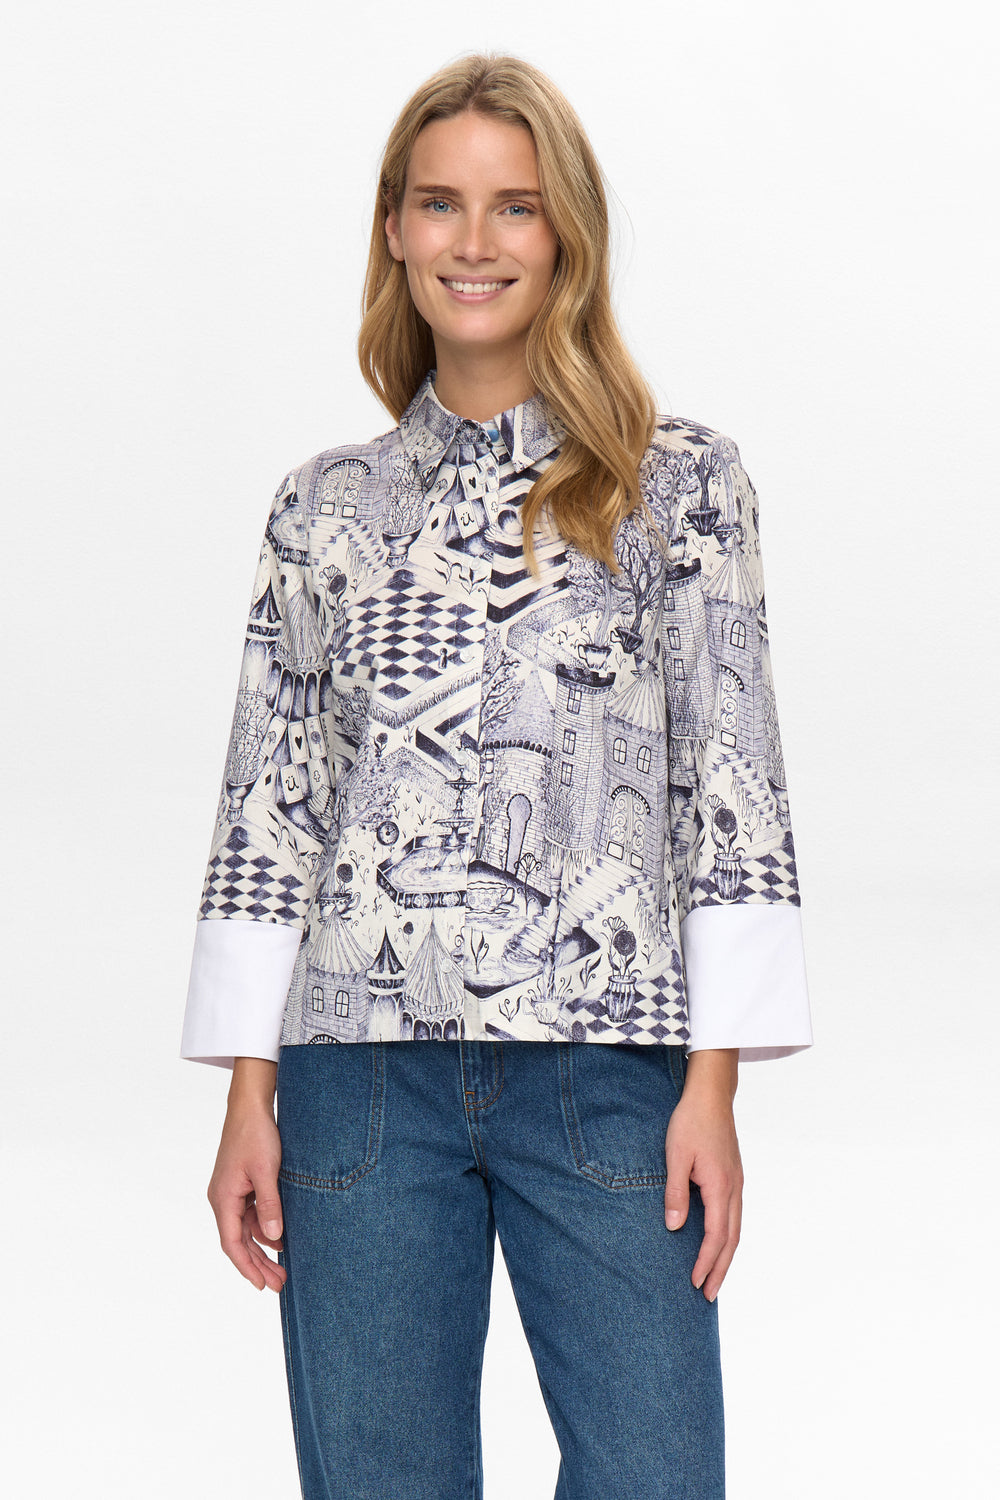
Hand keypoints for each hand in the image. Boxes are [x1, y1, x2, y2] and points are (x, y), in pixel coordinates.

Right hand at [206, 1059, 286, 1292]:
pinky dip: (264, 1228)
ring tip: (284, 1267)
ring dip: (263, 1248)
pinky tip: (280, 1237)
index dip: (247, 1267)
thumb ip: (270, 1204)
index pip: (232, 1243)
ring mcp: (231, 1192)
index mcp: (223, 1198)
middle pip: (239, 1241)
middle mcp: (223, 1199)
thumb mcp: (266, 1170)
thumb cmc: (256, 1135)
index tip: (263, 1286)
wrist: (250, 1106)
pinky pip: (251, 1215)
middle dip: (257, 1264)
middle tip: (279, 1284)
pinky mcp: (242, 1185)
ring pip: (246, 1230)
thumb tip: (274, 1236)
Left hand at [663, 1048, 742, 1301]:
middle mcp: (734, 1189)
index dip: (705, 1263)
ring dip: (726, 1256)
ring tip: (715, 1277)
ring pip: (736, 1229)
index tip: (694, 1284)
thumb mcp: (676, 1156)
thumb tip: (674, 1228)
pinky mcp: (733, 1177)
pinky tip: (718, 1242)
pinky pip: (734, 1216)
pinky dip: (728, 1237)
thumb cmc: (691, 1121)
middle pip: (731, 1240)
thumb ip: (676, 1193)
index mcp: (721, 1187)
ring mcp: (737, 1183)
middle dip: (720, 1270)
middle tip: (708, 1296)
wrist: (711, 1095)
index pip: (716, 1237)